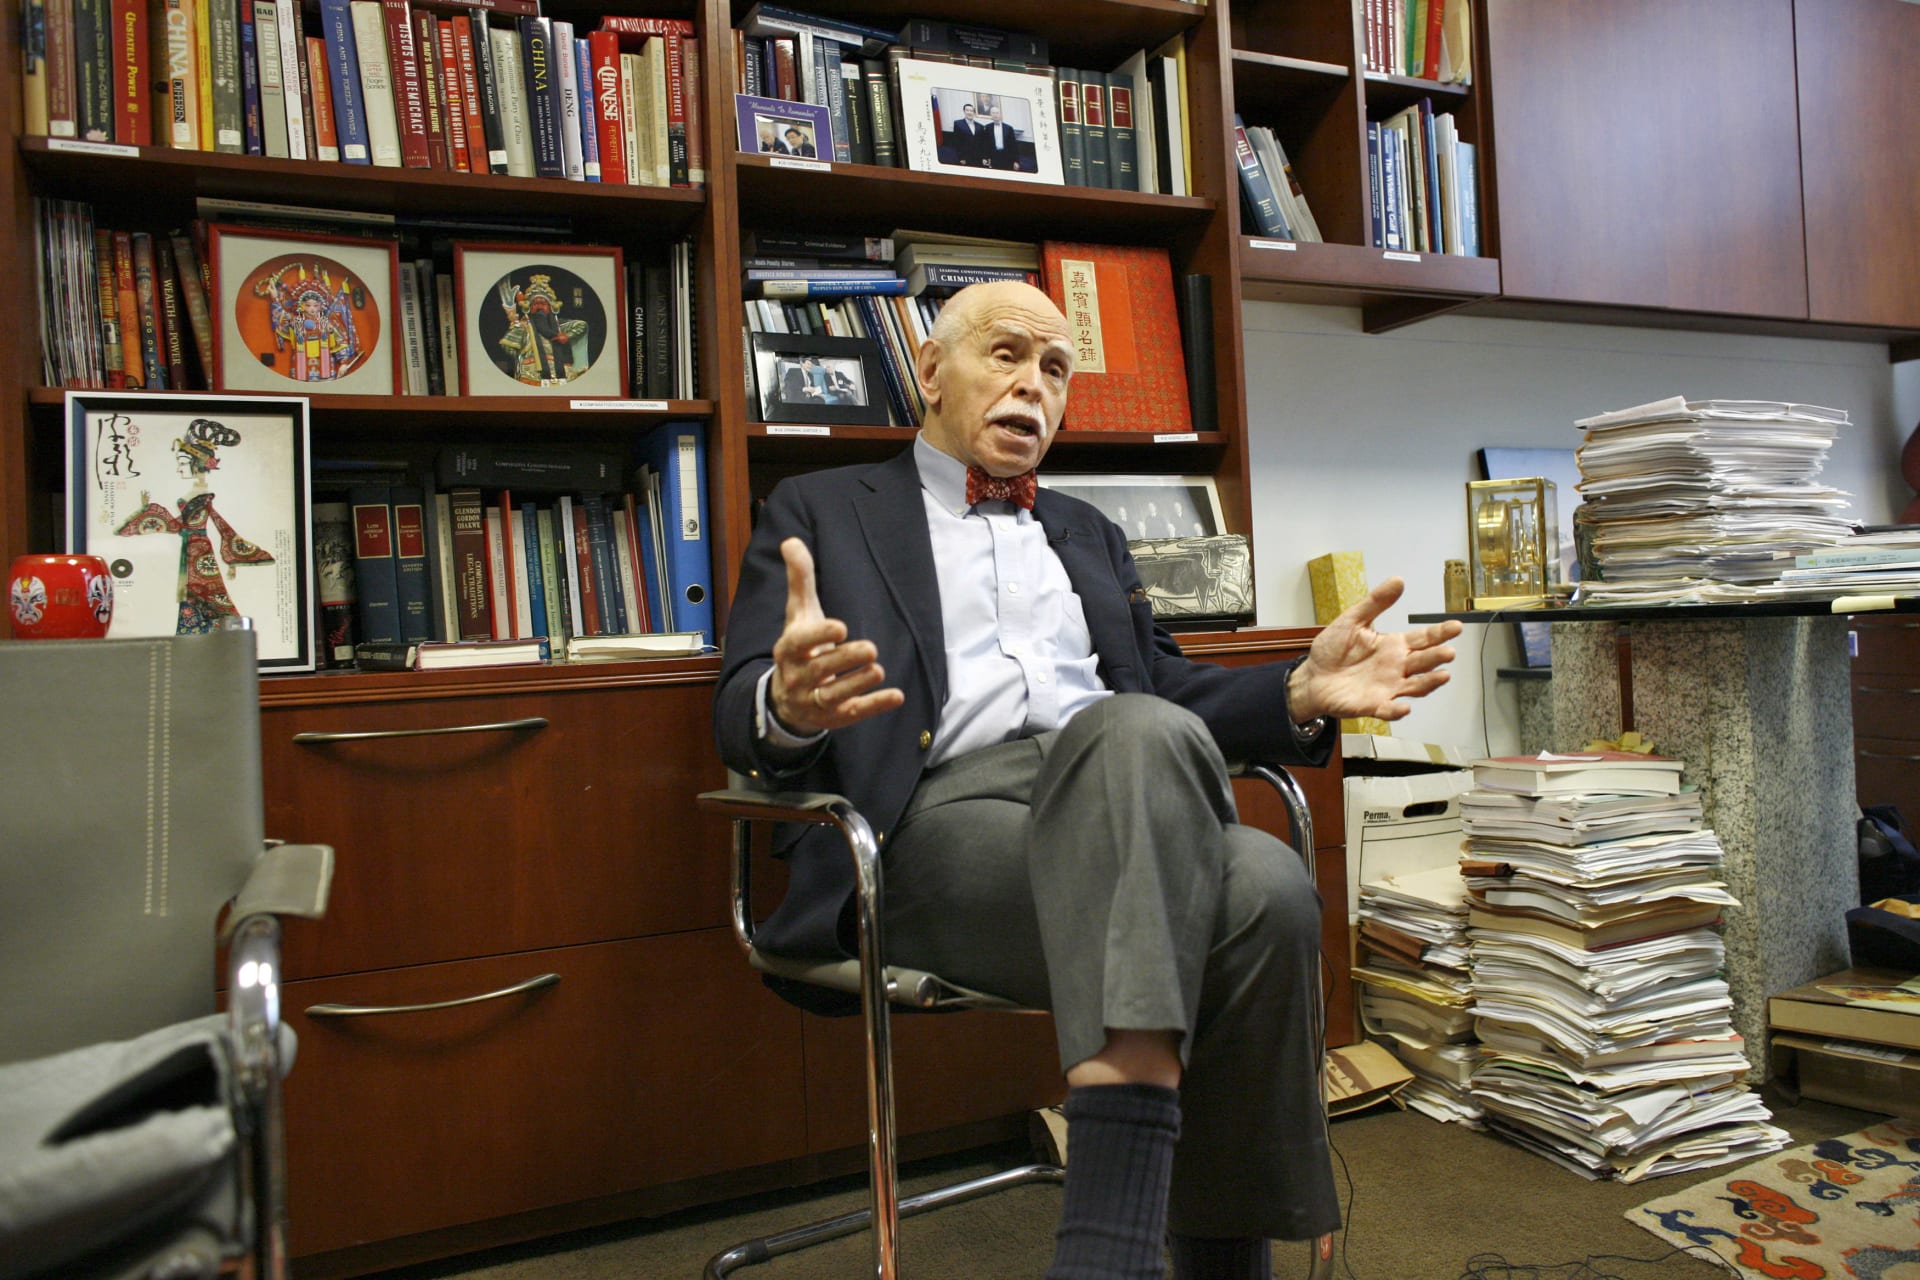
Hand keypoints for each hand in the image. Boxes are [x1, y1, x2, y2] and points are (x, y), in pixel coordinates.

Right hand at [769, 537, 903, 733]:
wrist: (786, 698)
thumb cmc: (799, 647)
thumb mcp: (799, 614)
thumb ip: (799, 580)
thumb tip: (791, 541)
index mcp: (788, 649)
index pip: (801, 642)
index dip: (819, 636)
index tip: (841, 626)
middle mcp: (798, 677)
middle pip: (821, 670)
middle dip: (845, 660)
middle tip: (871, 649)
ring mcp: (815, 700)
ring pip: (835, 695)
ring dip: (857, 684)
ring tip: (877, 669)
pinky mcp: (834, 716)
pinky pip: (854, 713)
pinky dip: (874, 706)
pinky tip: (896, 696)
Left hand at [1288, 577, 1461, 722]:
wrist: (1312, 677)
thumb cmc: (1333, 650)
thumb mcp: (1352, 621)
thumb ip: (1375, 602)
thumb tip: (1398, 581)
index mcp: (1394, 646)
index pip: (1423, 638)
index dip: (1440, 633)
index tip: (1456, 626)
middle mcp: (1396, 667)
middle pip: (1423, 662)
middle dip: (1437, 657)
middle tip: (1449, 652)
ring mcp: (1387, 687)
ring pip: (1415, 687)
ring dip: (1429, 683)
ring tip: (1443, 676)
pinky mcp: (1372, 705)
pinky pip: (1388, 709)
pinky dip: (1396, 710)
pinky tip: (1404, 707)